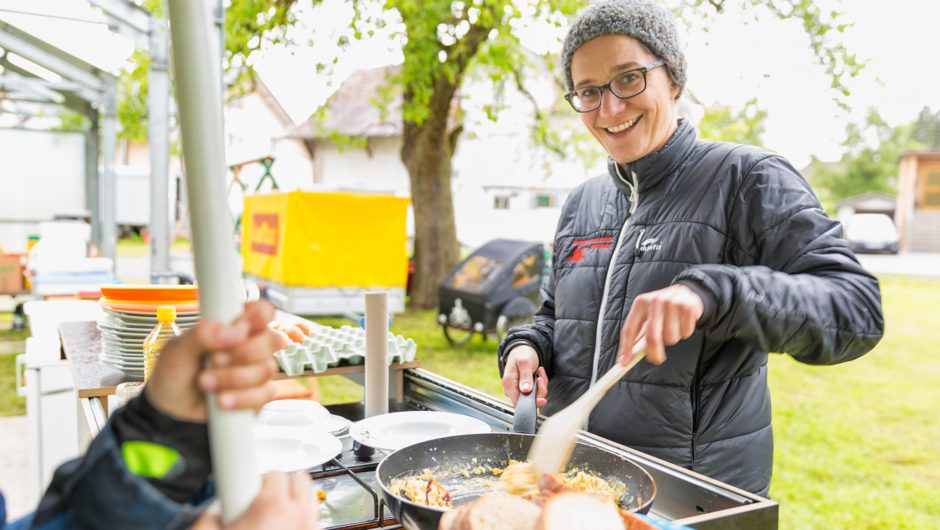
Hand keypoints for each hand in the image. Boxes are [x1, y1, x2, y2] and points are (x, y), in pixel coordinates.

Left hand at [145, 301, 288, 421]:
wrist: (171, 406)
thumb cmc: (176, 370)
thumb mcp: (177, 348)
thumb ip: (202, 334)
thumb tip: (234, 332)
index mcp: (235, 325)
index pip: (262, 311)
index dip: (259, 316)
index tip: (241, 327)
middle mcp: (251, 345)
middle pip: (273, 340)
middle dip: (243, 353)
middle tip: (214, 359)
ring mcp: (257, 370)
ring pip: (267, 369)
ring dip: (234, 378)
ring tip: (205, 382)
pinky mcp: (258, 395)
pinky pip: (264, 394)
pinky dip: (241, 398)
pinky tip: (221, 400)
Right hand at [191, 472, 319, 529]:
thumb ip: (211, 517)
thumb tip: (217, 508)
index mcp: (270, 508)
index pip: (274, 473)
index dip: (255, 479)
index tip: (246, 487)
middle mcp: (297, 518)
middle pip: (300, 481)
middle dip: (279, 486)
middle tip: (258, 499)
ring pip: (312, 501)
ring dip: (295, 502)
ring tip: (272, 516)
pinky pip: (314, 524)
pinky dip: (302, 523)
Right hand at [501, 345, 548, 406]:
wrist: (522, 350)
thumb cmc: (521, 354)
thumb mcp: (524, 362)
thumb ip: (525, 377)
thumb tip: (526, 390)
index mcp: (508, 384)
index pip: (518, 403)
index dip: (531, 403)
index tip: (543, 399)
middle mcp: (511, 390)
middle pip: (528, 401)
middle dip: (539, 390)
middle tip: (540, 378)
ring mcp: (518, 390)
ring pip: (534, 396)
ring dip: (541, 385)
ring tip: (539, 372)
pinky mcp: (525, 389)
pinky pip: (536, 392)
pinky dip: (541, 384)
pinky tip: (538, 374)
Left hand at [617, 284, 702, 365]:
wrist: (686, 291)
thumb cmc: (663, 308)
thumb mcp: (647, 315)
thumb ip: (639, 334)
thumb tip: (628, 357)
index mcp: (640, 303)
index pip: (629, 329)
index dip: (626, 347)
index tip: (624, 362)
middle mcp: (655, 302)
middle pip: (652, 337)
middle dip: (654, 353)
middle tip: (657, 359)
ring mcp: (672, 303)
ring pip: (671, 338)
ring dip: (672, 339)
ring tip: (673, 328)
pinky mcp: (688, 307)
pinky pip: (685, 333)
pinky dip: (684, 333)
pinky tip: (682, 323)